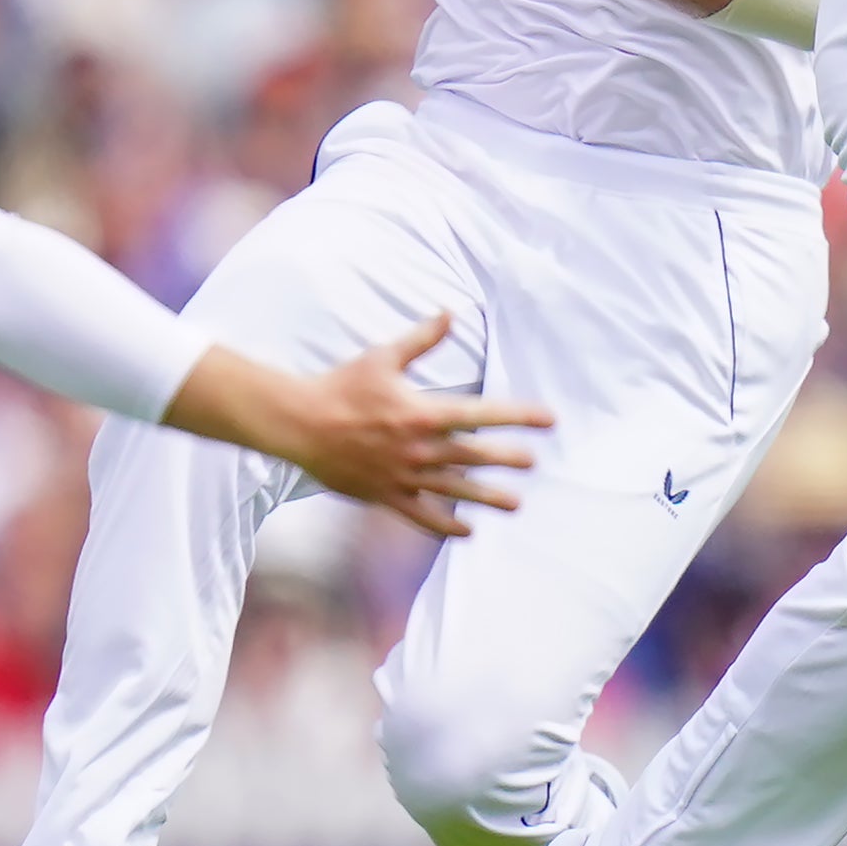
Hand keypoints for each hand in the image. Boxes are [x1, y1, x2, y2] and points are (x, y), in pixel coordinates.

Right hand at [173, 315, 547, 541]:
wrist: (299, 424)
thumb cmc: (341, 387)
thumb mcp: (382, 358)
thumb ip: (422, 340)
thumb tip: (450, 313)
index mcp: (421, 413)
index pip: (480, 415)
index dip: (517, 417)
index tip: (547, 419)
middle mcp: (418, 448)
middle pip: (473, 456)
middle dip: (507, 459)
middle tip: (534, 463)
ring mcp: (403, 475)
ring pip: (454, 490)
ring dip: (487, 497)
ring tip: (516, 504)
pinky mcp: (386, 495)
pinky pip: (421, 515)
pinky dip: (444, 526)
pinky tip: (468, 532)